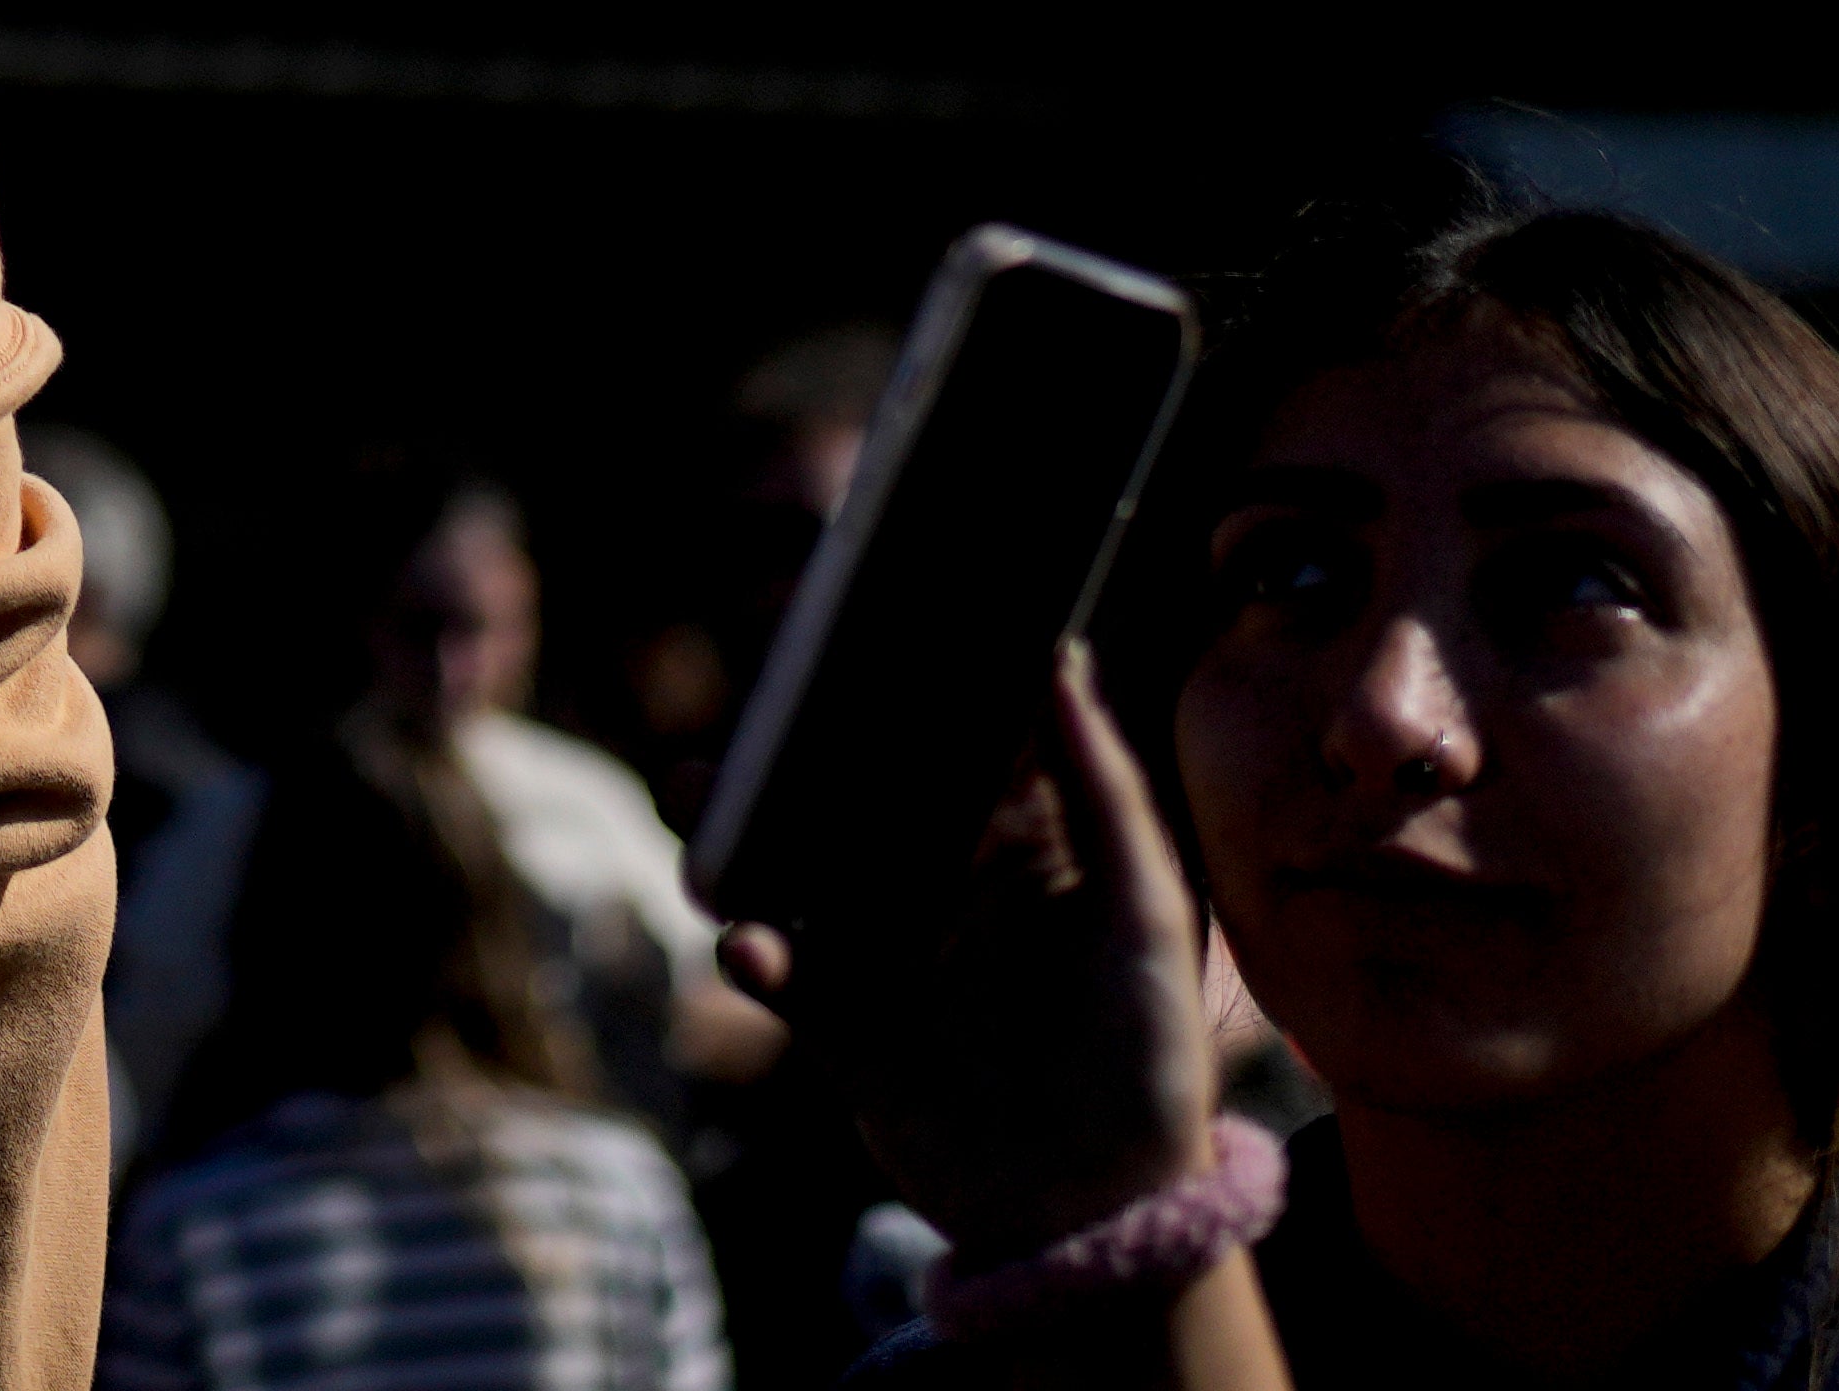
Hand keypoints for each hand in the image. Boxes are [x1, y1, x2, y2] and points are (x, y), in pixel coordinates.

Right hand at [713, 644, 1237, 1266]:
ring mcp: (883, 949)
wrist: (1098, 1215)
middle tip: (737, 707)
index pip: (940, 736)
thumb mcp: (1149, 914)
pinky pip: (780, 967)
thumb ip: (1107, 791)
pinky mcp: (843, 1026)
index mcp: (1015, 838)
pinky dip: (752, 947)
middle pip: (843, 788)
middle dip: (780, 746)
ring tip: (690, 791)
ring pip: (787, 862)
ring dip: (733, 826)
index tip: (834, 622)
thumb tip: (1064, 656)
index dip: (889, 681)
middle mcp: (937, 880)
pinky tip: (749, 942)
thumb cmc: (1149, 1056)